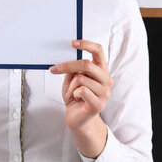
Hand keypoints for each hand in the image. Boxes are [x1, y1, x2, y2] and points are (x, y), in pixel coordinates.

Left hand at [50, 40, 109, 157]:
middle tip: (54, 69)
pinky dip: (73, 93)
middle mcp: (106, 79)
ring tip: (72, 93)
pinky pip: (81, 91)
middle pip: (86, 64)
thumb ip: (73, 68)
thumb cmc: (75, 96)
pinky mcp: (99, 104)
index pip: (98, 50)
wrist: (77, 118)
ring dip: (70, 86)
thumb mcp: (71, 79)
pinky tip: (75, 99)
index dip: (86, 44)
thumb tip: (67, 54)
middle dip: (68, 65)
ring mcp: (105, 92)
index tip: (72, 42)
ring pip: (81, 78)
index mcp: (101, 70)